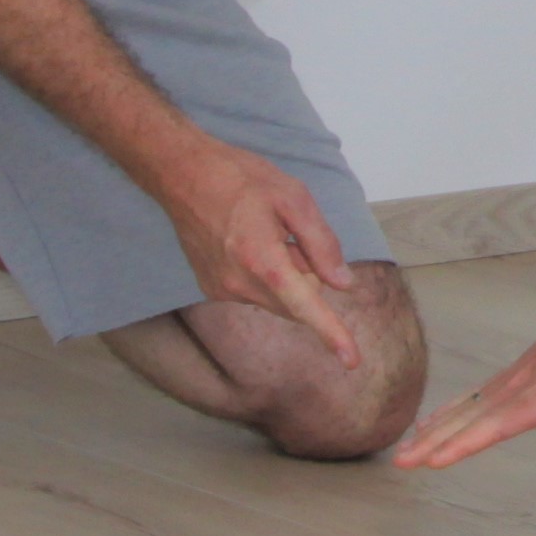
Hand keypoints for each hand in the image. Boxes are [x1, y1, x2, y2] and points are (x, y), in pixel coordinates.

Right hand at [164, 148, 362, 372]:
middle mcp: (239, 283)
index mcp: (263, 259)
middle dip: (305, 277)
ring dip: (284, 276)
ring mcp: (221, 290)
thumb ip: (322, 243)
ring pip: (276, 300)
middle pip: (294, 303)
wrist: (184, 175)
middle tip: (290, 234)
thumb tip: (342, 283)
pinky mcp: (211, 290)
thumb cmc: (241, 178)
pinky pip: (254, 294)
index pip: (304, 306)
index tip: (351, 360)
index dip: (331, 332)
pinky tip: (247, 242)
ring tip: (264, 233)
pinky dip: (263, 276)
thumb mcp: (294, 197)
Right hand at [391, 295, 535, 468]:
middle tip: (400, 462)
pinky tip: (435, 420)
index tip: (432, 461)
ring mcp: (517, 377)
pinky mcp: (519, 373)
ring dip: (435, 429)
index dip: (465, 443)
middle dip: (435, 441)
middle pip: (470, 417)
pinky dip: (450, 409)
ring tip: (406, 449)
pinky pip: (476, 395)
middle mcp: (522, 385)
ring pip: (467, 406)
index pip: (497, 424)